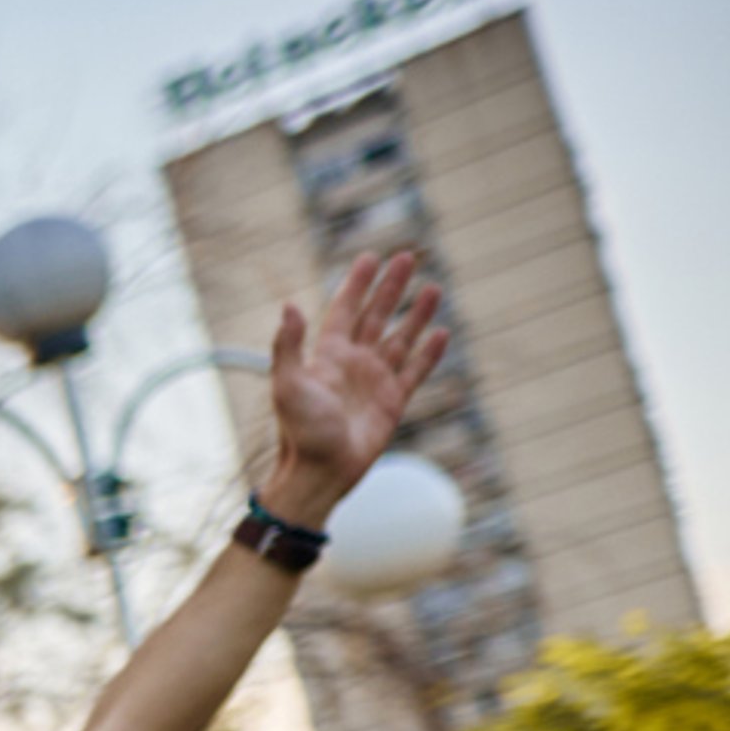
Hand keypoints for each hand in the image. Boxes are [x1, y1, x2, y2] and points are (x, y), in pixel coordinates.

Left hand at [259, 250, 448, 520]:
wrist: (319, 474)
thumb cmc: (300, 432)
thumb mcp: (287, 385)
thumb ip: (288, 345)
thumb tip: (289, 305)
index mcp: (327, 356)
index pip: (345, 310)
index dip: (357, 284)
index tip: (370, 257)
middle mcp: (352, 364)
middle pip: (376, 316)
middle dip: (391, 287)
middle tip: (407, 257)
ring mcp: (374, 382)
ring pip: (400, 338)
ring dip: (416, 314)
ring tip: (434, 287)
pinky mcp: (393, 403)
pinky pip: (415, 371)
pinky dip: (429, 353)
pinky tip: (442, 333)